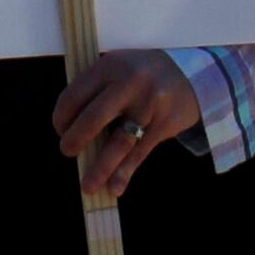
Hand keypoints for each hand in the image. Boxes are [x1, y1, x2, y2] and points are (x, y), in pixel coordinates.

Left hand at [51, 52, 206, 201]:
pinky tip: (115, 187)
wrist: (194, 74)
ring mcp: (149, 105)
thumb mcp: (120, 68)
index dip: (61, 117)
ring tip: (88, 186)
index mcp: (111, 66)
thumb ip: (97, 90)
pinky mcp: (164, 123)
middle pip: (93, 118)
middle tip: (67, 152)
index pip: (75, 95)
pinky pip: (140, 153)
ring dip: (100, 168)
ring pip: (118, 142)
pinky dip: (125, 172)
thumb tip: (71, 129)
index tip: (60, 129)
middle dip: (75, 140)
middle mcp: (130, 83)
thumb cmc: (144, 74)